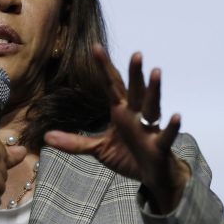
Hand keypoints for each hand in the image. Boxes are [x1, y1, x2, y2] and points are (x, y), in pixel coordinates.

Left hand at [44, 44, 190, 213]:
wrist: (152, 176)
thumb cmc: (128, 156)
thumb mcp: (98, 149)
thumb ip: (75, 143)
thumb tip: (47, 137)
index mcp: (121, 113)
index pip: (112, 86)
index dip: (104, 68)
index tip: (95, 47)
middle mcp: (136, 116)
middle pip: (135, 91)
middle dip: (134, 73)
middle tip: (135, 53)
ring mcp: (149, 130)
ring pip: (153, 106)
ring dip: (154, 90)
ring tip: (156, 72)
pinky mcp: (160, 147)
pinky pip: (166, 136)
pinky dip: (172, 127)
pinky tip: (176, 116)